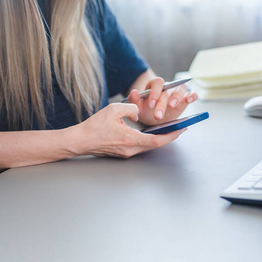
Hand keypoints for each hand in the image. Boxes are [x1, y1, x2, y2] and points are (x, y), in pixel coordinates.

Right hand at [71, 103, 185, 157]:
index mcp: (130, 139)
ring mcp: (126, 153)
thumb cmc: (94, 126)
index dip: (171, 136)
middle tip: (178, 128)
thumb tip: (137, 113)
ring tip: (167, 129)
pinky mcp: (122, 153)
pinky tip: (150, 132)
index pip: (156, 140)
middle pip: (154, 145)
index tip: (181, 130)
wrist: (80, 141)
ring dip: (158, 138)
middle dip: (168, 136)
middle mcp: (130, 149)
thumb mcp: (114, 109)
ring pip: (147, 146)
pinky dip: (147, 139)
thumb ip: (131, 108)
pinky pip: (139, 146)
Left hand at [126, 77, 197, 125]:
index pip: (157, 83)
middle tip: (158, 115)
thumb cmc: (146, 110)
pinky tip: (189, 100)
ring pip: (181, 88)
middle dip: (162, 103)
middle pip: (168, 89)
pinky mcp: (185, 100)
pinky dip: (192, 95)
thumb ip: (134, 100)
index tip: (150, 104)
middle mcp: (167, 87)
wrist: (154, 118)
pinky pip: (192, 94)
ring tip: (172, 106)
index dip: (154, 92)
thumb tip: (134, 92)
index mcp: (155, 86)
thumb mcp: (138, 107)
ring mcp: (177, 92)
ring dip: (177, 96)